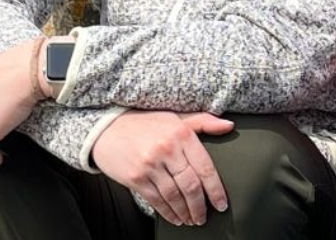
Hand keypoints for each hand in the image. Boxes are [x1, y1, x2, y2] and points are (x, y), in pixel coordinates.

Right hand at [92, 110, 232, 225]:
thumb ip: (203, 121)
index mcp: (181, 133)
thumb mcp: (174, 117)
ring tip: (191, 219)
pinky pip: (156, 201)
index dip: (216, 189)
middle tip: (204, 216)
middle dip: (200, 206)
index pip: (205, 167)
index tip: (221, 203)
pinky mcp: (136, 178)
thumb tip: (229, 126)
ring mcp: (150, 164)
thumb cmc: (144, 123)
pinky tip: (175, 218)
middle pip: (191, 186)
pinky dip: (168, 213)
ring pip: (175, 196)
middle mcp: (167, 149)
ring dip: (185, 212)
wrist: (106, 128)